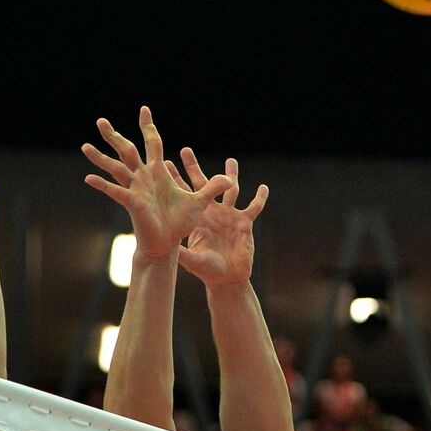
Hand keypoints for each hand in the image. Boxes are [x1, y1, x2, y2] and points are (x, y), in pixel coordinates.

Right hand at [81, 107, 232, 260]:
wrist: (168, 243)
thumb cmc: (179, 223)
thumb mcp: (199, 202)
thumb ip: (211, 188)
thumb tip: (228, 179)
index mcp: (158, 172)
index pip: (153, 143)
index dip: (148, 127)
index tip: (144, 109)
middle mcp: (143, 177)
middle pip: (127, 150)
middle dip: (115, 136)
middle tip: (100, 120)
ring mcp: (135, 189)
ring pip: (116, 168)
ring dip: (100, 158)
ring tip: (84, 146)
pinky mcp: (132, 203)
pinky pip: (116, 192)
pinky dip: (103, 185)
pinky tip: (90, 178)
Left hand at [172, 150, 268, 286]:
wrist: (228, 279)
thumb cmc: (208, 271)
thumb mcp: (192, 260)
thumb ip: (181, 252)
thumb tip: (166, 245)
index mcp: (198, 218)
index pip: (185, 195)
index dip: (177, 179)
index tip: (166, 162)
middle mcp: (213, 213)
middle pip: (204, 185)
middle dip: (194, 168)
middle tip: (186, 150)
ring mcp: (230, 216)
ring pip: (231, 190)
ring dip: (231, 175)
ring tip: (231, 160)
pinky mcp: (245, 223)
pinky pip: (254, 207)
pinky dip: (260, 198)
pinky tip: (263, 187)